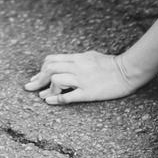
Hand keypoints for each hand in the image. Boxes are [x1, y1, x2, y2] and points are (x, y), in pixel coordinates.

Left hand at [23, 50, 151, 104]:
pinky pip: (68, 95)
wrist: (127, 71)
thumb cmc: (111, 64)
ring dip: (47, 88)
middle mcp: (76, 67)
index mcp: (77, 58)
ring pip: (56, 79)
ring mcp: (82, 79)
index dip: (41, 69)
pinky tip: (49, 101)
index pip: (52, 60)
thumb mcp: (91, 56)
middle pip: (49, 69)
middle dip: (37, 79)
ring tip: (41, 95)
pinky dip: (56, 98)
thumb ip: (77, 59)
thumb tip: (66, 63)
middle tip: (29, 87)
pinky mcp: (88, 92)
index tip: (35, 77)